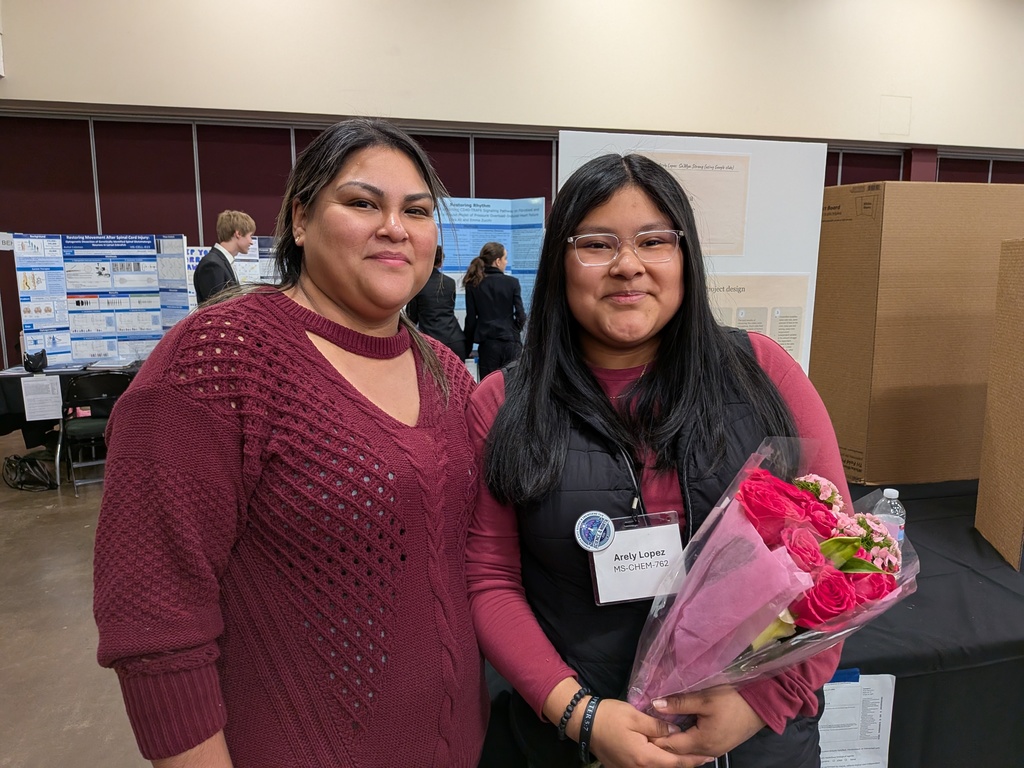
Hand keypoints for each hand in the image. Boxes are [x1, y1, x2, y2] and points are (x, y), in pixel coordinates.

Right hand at [587, 698, 712, 767]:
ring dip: (671, 762)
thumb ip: (658, 726)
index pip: (675, 762)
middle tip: (702, 755)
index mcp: (644, 757)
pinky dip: (658, 762)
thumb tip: (676, 731)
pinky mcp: (622, 767)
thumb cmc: (609, 716)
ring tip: (687, 755)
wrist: (583, 722)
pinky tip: (664, 754)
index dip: (693, 759)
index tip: (708, 756)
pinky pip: (645, 767)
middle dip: (685, 762)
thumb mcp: (635, 716)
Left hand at [648, 686, 765, 762]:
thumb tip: (655, 705)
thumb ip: (679, 703)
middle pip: (677, 751)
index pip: (670, 745)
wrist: (761, 704)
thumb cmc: (733, 699)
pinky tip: (677, 732)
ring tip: (658, 730)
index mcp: (701, 742)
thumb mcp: (704, 698)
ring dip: (673, 743)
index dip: (654, 737)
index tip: (639, 729)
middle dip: (661, 742)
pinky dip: (684, 742)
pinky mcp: (720, 745)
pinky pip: (696, 748)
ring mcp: (714, 750)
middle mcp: (707, 751)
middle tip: (645, 730)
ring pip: (687, 751)